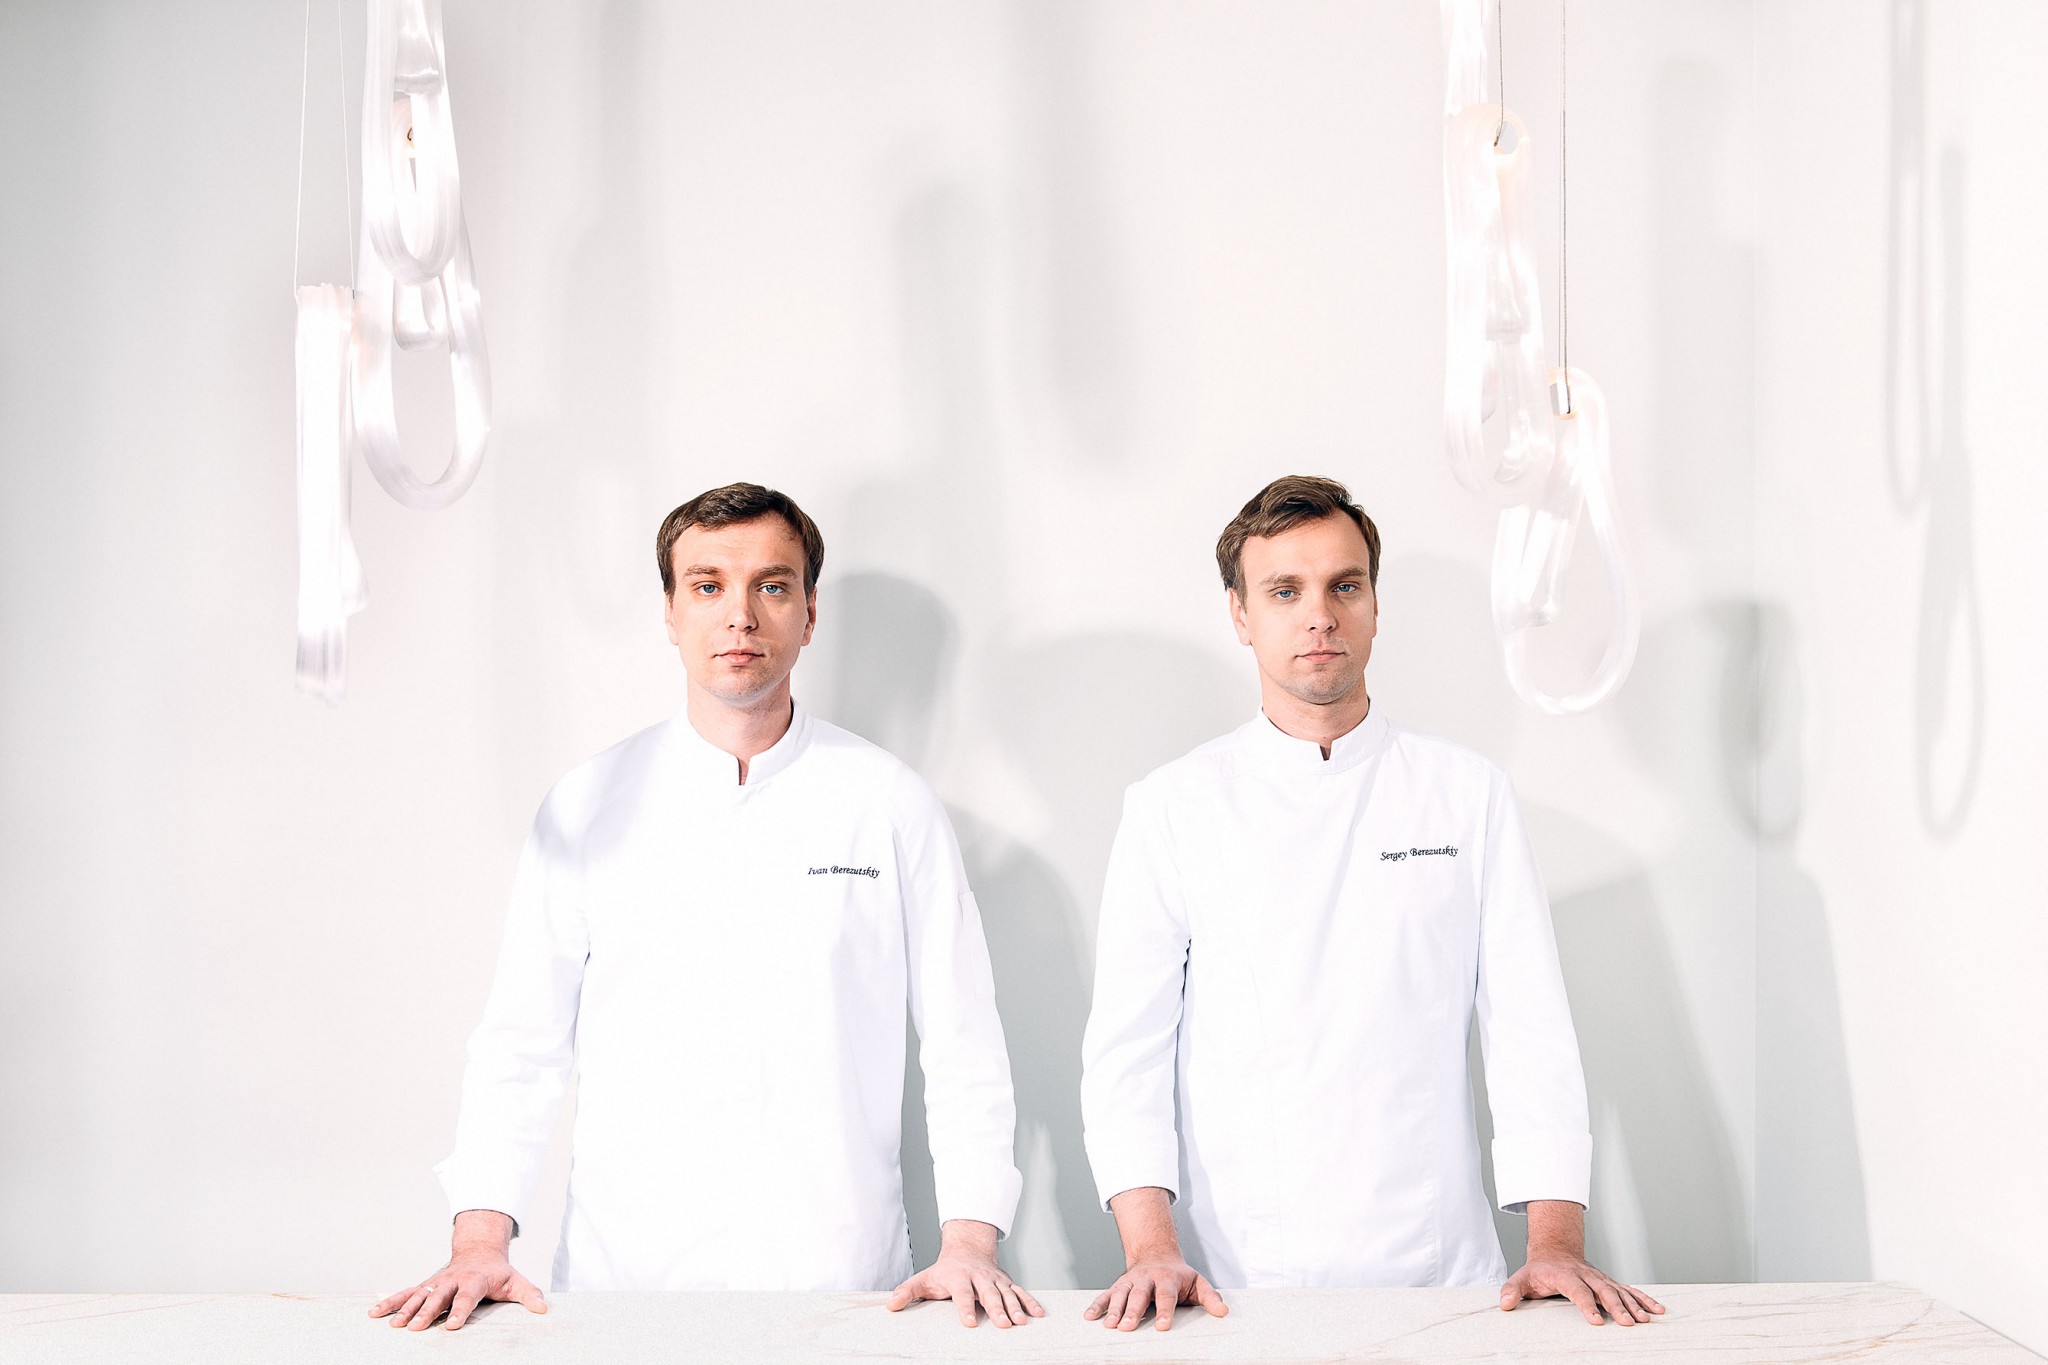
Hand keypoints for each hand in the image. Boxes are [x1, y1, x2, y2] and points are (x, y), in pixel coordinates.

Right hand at [369, 1210, 547, 1331]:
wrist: (478, 1250)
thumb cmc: (497, 1272)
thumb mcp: (516, 1281)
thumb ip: (529, 1294)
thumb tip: (543, 1308)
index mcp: (475, 1280)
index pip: (467, 1296)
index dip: (460, 1310)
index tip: (453, 1325)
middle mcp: (453, 1279)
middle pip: (439, 1296)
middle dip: (427, 1311)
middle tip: (416, 1327)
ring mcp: (437, 1281)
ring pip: (418, 1295)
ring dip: (405, 1309)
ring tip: (394, 1325)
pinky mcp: (425, 1284)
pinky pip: (405, 1293)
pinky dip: (390, 1302)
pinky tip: (374, 1313)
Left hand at [886, 1219, 1044, 1328]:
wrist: (967, 1249)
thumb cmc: (944, 1270)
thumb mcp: (924, 1279)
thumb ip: (908, 1291)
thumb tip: (891, 1305)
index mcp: (959, 1277)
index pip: (962, 1294)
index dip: (966, 1307)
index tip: (970, 1322)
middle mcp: (979, 1277)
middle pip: (989, 1294)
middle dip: (997, 1308)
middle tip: (1003, 1324)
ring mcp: (995, 1279)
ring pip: (1007, 1293)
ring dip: (1015, 1307)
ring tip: (1021, 1322)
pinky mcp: (1007, 1282)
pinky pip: (1021, 1291)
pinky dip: (1030, 1302)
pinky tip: (1038, 1314)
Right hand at [1085, 1257, 1227, 1332]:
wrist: (1156, 1254)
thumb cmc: (1178, 1276)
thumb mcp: (1197, 1282)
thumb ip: (1210, 1297)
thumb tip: (1223, 1312)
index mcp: (1168, 1279)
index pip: (1167, 1296)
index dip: (1165, 1311)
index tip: (1163, 1326)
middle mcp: (1147, 1279)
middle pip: (1139, 1296)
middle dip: (1132, 1311)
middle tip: (1126, 1326)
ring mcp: (1131, 1281)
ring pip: (1120, 1295)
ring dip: (1113, 1309)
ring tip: (1109, 1325)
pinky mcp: (1119, 1285)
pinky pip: (1106, 1294)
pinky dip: (1097, 1305)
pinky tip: (1090, 1316)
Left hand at [1502, 1199, 1663, 1325]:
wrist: (1555, 1250)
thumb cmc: (1538, 1269)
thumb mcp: (1521, 1277)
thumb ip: (1512, 1290)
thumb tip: (1504, 1304)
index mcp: (1565, 1275)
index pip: (1578, 1291)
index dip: (1587, 1305)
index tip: (1597, 1321)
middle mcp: (1586, 1275)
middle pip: (1604, 1291)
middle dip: (1617, 1307)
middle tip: (1629, 1323)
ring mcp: (1600, 1278)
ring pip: (1619, 1290)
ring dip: (1634, 1305)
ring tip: (1646, 1320)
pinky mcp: (1609, 1282)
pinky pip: (1629, 1290)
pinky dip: (1644, 1299)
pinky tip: (1657, 1310)